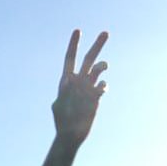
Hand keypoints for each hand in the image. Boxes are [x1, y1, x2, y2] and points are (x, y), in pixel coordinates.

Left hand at [52, 30, 107, 145]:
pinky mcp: (96, 97)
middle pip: (89, 59)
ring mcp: (88, 88)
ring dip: (102, 65)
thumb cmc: (62, 121)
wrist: (70, 135)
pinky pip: (103, 85)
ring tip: (104, 67)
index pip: (70, 58)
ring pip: (98, 69)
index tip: (78, 30)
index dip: (74, 45)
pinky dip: (103, 84)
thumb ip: (65, 90)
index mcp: (67, 81)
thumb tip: (70, 78)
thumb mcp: (60, 104)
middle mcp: (79, 81)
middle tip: (106, 32)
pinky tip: (100, 89)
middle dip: (97, 46)